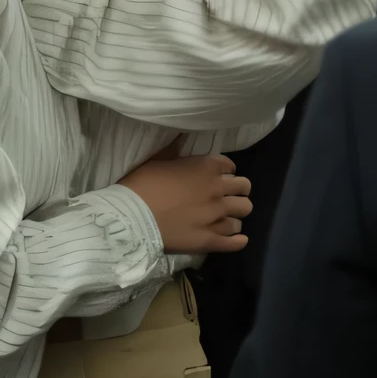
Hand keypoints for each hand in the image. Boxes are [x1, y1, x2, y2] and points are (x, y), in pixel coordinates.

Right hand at [120, 150, 250, 255]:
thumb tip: (182, 135)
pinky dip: (238, 241)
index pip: (231, 166)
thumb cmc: (141, 185)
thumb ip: (174, 149)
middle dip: (237, 191)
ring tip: (225, 219)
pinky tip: (235, 239)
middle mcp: (217, 190)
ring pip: (243, 214)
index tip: (217, 178)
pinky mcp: (211, 240)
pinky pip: (236, 242)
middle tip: (225, 197)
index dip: (225, 172)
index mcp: (206, 167)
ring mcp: (216, 217)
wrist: (131, 217)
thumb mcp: (157, 160)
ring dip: (235, 214)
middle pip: (245, 188)